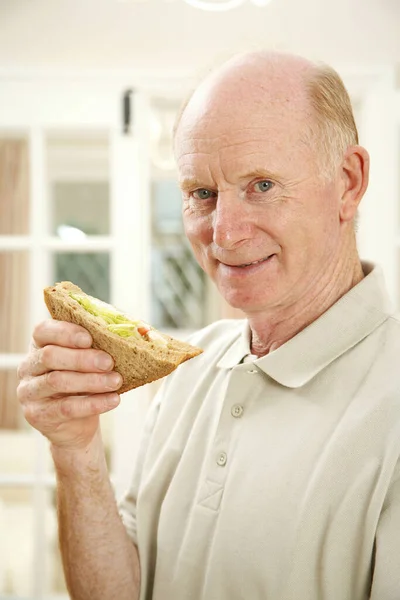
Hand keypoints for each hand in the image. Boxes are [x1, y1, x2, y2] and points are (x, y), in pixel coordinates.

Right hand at [17, 320, 121, 450]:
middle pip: (50, 356)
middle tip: (108, 362)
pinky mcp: (37, 415)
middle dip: (82, 358)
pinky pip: (66, 408)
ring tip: (115, 381)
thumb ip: (97, 347)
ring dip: (91, 381)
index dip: (65, 332)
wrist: (75, 425)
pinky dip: (93, 403)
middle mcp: (28, 366)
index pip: (43, 331)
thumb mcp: (86, 363)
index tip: (89, 338)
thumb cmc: (83, 385)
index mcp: (39, 345)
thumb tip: (133, 332)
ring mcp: (29, 392)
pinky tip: (112, 400)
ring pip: (57, 381)